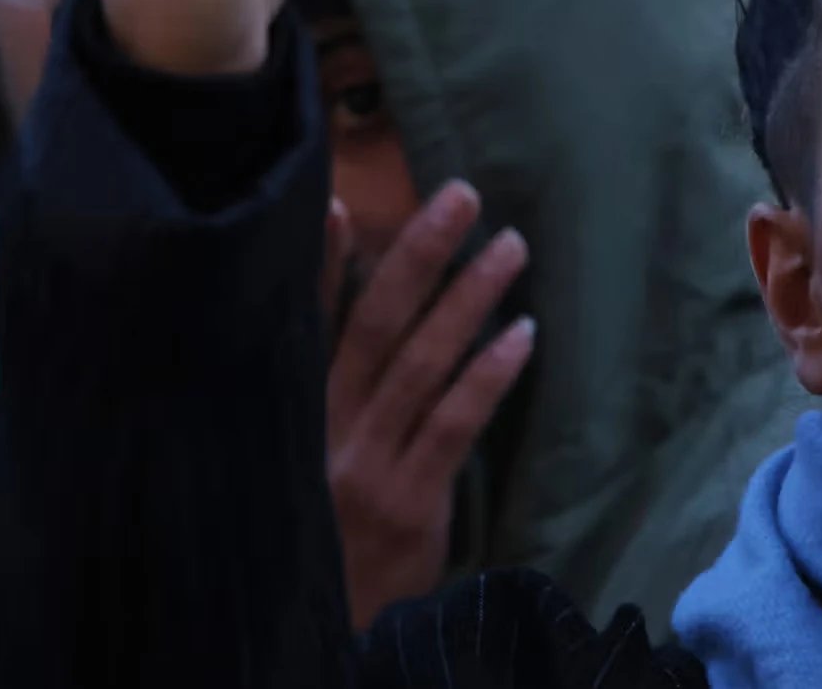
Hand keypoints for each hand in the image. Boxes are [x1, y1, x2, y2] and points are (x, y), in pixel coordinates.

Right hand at [323, 184, 535, 626]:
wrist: (329, 625)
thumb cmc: (329, 529)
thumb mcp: (315, 458)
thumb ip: (333, 387)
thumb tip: (354, 310)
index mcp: (299, 413)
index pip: (306, 325)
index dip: (319, 265)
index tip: (338, 202)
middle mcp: (325, 430)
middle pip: (374, 326)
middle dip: (419, 255)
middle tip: (462, 196)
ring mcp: (366, 466)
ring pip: (421, 364)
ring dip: (468, 298)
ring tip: (509, 247)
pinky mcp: (409, 502)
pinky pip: (453, 424)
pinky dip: (487, 375)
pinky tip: (522, 335)